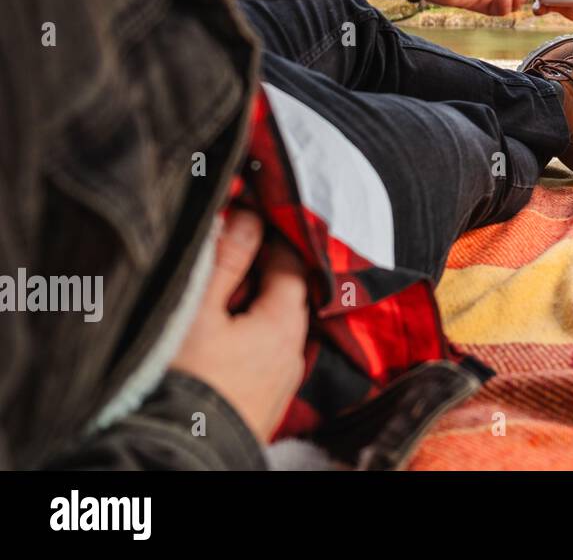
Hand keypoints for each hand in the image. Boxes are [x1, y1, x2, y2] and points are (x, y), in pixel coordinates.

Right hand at [169, 209, 309, 442]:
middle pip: (284, 293)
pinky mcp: (265, 402)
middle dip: (257, 271)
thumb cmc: (185, 380)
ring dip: (249, 307)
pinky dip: (246, 337)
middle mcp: (294, 350)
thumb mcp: (199, 310)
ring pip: (273, 326)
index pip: (291, 261)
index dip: (269, 234)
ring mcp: (282, 380)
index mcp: (285, 322)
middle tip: (221, 256)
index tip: (245, 217)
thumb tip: (248, 217)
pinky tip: (216, 340)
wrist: (176, 456)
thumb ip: (226, 260)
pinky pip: (262, 354)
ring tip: (211, 300)